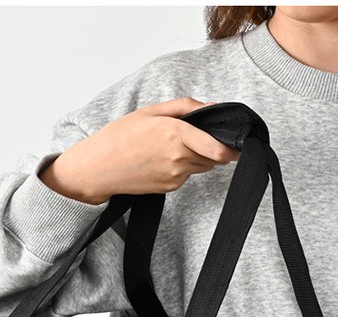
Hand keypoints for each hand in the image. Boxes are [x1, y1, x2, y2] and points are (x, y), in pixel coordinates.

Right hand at [39, 97, 241, 204]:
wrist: (98, 169)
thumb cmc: (119, 137)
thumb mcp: (150, 111)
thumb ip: (184, 107)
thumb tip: (211, 107)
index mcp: (176, 134)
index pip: (217, 148)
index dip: (232, 149)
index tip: (240, 144)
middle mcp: (179, 158)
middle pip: (214, 157)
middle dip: (214, 147)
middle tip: (203, 137)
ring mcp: (175, 176)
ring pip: (202, 166)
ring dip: (199, 156)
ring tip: (175, 145)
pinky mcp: (170, 187)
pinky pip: (187, 175)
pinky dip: (183, 166)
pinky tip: (163, 158)